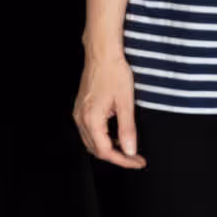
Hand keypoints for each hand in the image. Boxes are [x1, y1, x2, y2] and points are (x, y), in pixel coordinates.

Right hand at [75, 43, 141, 168]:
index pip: (106, 151)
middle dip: (117, 157)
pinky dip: (102, 138)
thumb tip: (130, 151)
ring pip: (92, 142)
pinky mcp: (81, 108)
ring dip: (109, 148)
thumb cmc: (113, 73)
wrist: (102, 54)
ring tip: (127, 148)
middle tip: (135, 158)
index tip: (137, 162)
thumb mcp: (126, 103)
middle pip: (97, 150)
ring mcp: (79, 113)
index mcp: (91, 119)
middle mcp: (81, 118)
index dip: (123, 161)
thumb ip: (127, 130)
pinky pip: (89, 131)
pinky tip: (115, 134)